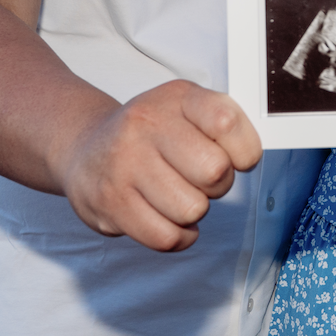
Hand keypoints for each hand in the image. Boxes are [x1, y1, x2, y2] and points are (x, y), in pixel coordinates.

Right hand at [55, 80, 261, 251]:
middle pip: (215, 173)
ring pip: (192, 210)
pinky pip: (166, 237)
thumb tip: (251, 156)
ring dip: (193, 212)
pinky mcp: (110, 202)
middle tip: (198, 180)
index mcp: (175, 98)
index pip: (227, 122)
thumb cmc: (149, 133)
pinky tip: (169, 218)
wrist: (84, 148)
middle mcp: (146, 124)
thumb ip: (224, 125)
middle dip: (217, 186)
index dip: (244, 150)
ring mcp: (124, 163)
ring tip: (176, 195)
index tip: (235, 158)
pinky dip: (178, 236)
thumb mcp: (186, 109)